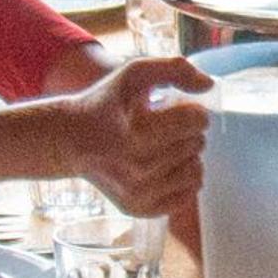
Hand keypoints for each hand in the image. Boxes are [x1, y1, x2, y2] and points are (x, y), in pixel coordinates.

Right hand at [52, 56, 212, 218]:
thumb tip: (208, 85)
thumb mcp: (133, 74)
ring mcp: (139, 194)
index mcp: (135, 134)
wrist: (69, 141)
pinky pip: (189, 194)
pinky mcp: (141, 209)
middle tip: (162, 126)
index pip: (195, 120)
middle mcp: (137, 169)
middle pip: (197, 144)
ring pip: (197, 170)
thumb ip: (174, 69)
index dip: (190, 110)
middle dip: (187, 131)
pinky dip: (184, 178)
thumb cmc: (105, 104)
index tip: (173, 108)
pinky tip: (165, 165)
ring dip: (187, 154)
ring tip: (163, 145)